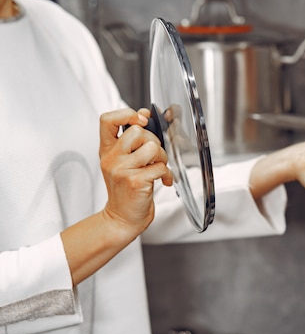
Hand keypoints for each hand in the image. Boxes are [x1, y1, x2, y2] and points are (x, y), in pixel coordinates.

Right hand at [99, 108, 172, 236]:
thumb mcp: (123, 161)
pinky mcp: (135, 182)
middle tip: (154, 156)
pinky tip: (163, 181)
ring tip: (159, 167)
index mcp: (107, 150)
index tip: (141, 121)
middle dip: (154, 141)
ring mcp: (122, 170)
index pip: (107, 119)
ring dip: (162, 157)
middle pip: (138, 131)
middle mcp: (111, 158)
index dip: (127, 114)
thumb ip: (132, 139)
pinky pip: (160, 167)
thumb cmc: (126, 190)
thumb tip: (144, 114)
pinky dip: (167, 174)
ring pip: (152, 147)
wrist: (122, 219)